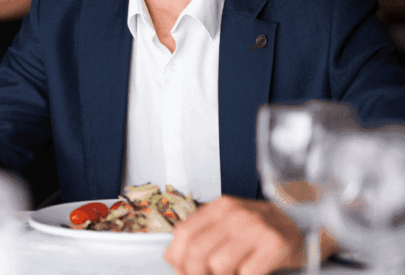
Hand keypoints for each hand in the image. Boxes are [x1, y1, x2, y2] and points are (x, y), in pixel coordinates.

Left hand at [164, 195, 335, 274]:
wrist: (304, 223)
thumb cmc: (262, 228)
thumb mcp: (228, 223)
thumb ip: (200, 235)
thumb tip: (170, 257)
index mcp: (220, 207)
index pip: (184, 232)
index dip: (177, 258)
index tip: (181, 270)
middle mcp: (236, 214)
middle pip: (197, 252)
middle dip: (194, 274)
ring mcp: (256, 228)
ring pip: (219, 265)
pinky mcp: (275, 245)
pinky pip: (247, 273)